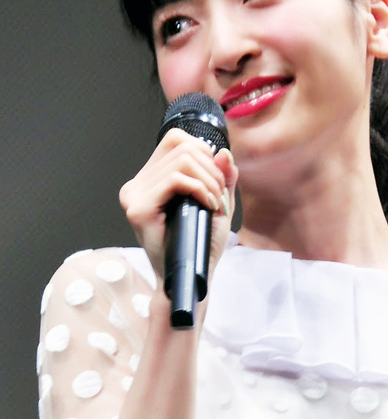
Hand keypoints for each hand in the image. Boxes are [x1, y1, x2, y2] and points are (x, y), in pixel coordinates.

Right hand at [119, 128, 237, 281]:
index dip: (202, 151)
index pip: (175, 140)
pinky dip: (200, 189)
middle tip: (219, 196)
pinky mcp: (138, 209)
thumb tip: (223, 152)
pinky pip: (175, 180)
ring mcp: (134, 196)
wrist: (189, 279)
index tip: (215, 179)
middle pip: (182, 148)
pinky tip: (208, 206)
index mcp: (149, 180)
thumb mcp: (218, 205)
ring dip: (209, 180)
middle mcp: (137, 184)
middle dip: (212, 169)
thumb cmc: (200, 246)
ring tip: (215, 203)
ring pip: (182, 161)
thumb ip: (223, 178)